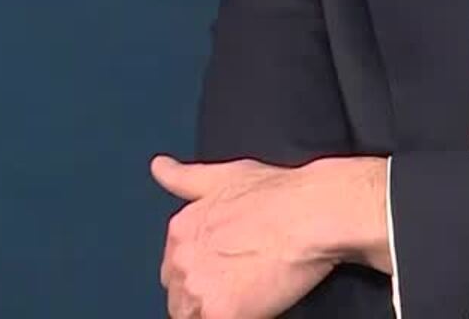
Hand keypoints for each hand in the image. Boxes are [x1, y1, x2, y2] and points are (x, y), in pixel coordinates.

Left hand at [152, 155, 336, 318]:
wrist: (310, 212)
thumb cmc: (277, 191)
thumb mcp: (225, 175)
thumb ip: (185, 177)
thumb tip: (158, 166)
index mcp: (180, 230)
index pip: (174, 269)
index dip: (199, 274)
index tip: (222, 273)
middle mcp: (181, 260)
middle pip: (179, 296)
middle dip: (202, 295)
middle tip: (236, 288)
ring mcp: (198, 288)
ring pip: (191, 316)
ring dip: (211, 311)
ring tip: (244, 299)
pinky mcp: (220, 313)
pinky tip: (253, 309)